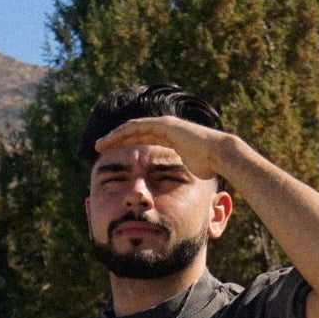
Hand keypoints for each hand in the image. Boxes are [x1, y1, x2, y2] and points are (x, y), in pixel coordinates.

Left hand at [93, 115, 233, 184]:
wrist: (219, 156)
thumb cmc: (208, 167)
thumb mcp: (187, 172)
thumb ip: (177, 176)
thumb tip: (175, 192)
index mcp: (169, 139)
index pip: (142, 141)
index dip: (127, 148)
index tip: (113, 157)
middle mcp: (165, 128)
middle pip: (133, 133)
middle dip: (116, 141)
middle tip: (99, 149)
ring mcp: (164, 124)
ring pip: (132, 128)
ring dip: (114, 136)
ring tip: (99, 145)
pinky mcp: (163, 124)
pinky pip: (136, 128)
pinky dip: (121, 133)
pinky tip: (109, 141)